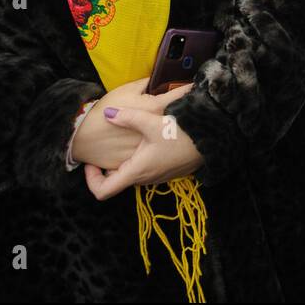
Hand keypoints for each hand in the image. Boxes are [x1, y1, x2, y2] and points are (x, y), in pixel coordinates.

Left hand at [82, 104, 203, 200]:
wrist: (213, 140)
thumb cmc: (182, 133)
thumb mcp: (152, 121)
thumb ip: (127, 117)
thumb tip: (108, 114)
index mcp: (136, 171)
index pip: (103, 191)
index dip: (91, 179)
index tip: (91, 162)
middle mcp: (145, 179)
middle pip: (116, 180)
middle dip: (107, 165)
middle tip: (106, 144)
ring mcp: (157, 177)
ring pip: (132, 173)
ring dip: (124, 161)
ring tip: (126, 139)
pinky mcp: (168, 171)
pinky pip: (145, 169)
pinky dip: (139, 159)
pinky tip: (146, 139)